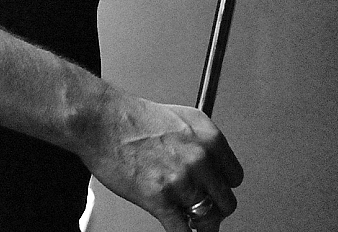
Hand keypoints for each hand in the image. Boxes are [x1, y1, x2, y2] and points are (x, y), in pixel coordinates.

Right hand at [75, 91, 244, 231]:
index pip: (234, 177)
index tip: (216, 192)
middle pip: (225, 201)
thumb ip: (201, 143)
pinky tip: (181, 231)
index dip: (224, 188)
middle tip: (206, 212)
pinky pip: (181, 229)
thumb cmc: (134, 118)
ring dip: (199, 224)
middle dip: (215, 209)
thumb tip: (209, 167)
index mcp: (209, 137)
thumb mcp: (182, 118)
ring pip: (206, 218)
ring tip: (191, 223)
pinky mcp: (158, 198)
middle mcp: (200, 157)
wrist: (102, 121)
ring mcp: (180, 179)